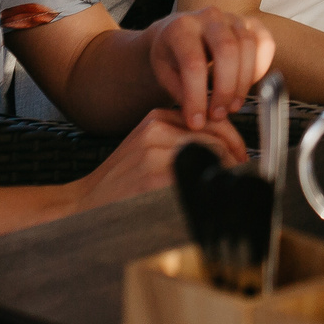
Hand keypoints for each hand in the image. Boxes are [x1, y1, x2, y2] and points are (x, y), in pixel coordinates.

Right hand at [69, 107, 246, 213]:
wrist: (81, 204)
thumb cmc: (119, 182)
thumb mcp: (148, 148)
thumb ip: (181, 140)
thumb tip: (229, 150)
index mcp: (157, 118)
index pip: (211, 120)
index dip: (233, 140)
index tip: (242, 156)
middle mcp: (157, 130)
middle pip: (215, 138)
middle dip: (234, 160)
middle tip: (241, 176)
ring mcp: (155, 153)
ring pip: (210, 158)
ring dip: (224, 175)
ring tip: (226, 190)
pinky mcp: (154, 178)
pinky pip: (196, 180)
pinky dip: (208, 189)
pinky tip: (206, 199)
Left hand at [146, 7, 275, 130]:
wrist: (178, 32)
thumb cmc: (171, 55)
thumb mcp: (165, 74)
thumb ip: (182, 93)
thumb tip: (200, 120)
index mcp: (181, 27)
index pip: (193, 62)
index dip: (197, 96)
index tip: (197, 121)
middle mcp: (209, 17)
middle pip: (227, 50)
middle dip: (225, 89)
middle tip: (218, 114)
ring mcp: (232, 17)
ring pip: (248, 46)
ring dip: (243, 83)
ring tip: (231, 106)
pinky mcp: (250, 22)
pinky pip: (265, 42)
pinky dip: (261, 67)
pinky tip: (248, 84)